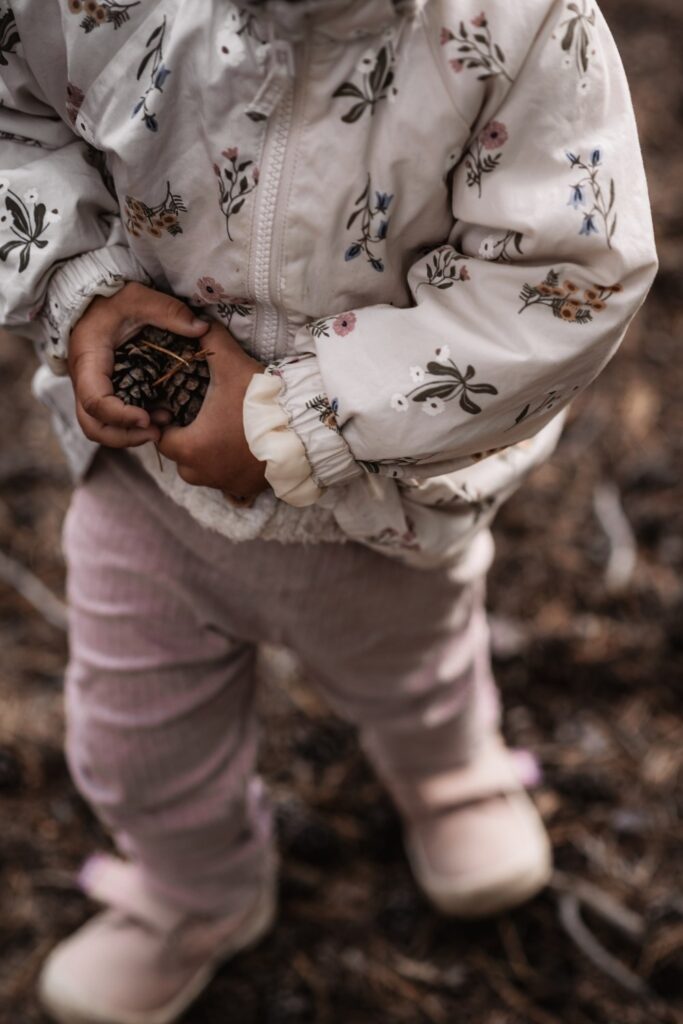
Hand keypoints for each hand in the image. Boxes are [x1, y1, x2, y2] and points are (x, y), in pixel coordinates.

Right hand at [68, 282, 209, 447]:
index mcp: (88, 361)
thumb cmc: (113, 299)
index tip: (147, 418)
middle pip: (93, 425)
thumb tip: (202, 328)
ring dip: (130, 435)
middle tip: (157, 432)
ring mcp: (95, 391)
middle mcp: (86, 382)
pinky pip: (114, 420)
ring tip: (163, 427)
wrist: (93, 301)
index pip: (95, 401)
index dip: (120, 416)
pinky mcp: (107, 394)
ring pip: (102, 428)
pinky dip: (134, 426)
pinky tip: (161, 417)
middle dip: (124, 437)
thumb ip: (170, 312)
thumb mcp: (140, 298)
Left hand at [157, 321, 268, 498]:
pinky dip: (229, 467)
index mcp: (189, 447)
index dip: (167, 420)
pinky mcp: (245, 490)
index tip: (178, 405)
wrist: (304, 433)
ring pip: (203, 470)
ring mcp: (224, 484)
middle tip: (202, 415)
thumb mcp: (232, 365)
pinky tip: (241, 450)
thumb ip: (210, 341)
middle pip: (181, 456)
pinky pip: (226, 481)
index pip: (161, 437)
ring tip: (223, 431)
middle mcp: (200, 473)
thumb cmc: (260, 403)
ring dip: (208, 453)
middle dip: (187, 437)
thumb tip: (197, 321)